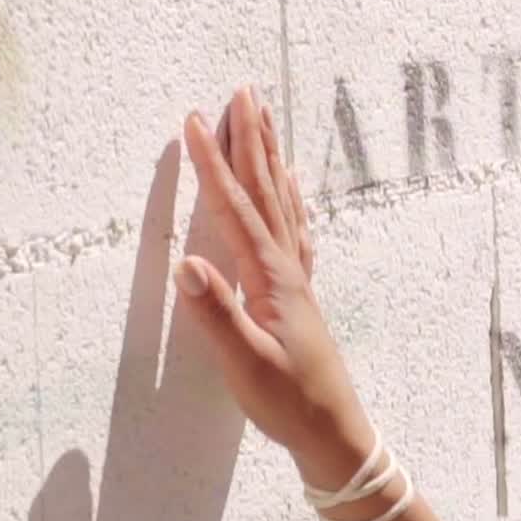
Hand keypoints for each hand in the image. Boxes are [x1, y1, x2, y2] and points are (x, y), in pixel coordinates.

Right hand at [176, 85, 371, 466]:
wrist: (334, 429)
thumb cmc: (289, 402)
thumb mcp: (246, 364)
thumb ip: (218, 314)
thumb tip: (187, 263)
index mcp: (271, 279)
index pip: (236, 209)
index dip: (213, 164)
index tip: (195, 121)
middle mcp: (288, 268)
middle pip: (266, 190)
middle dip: (251, 139)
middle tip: (244, 91)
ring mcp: (296, 277)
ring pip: (281, 202)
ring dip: (269, 158)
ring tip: (263, 119)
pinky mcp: (298, 291)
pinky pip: (292, 226)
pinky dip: (285, 196)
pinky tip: (287, 185)